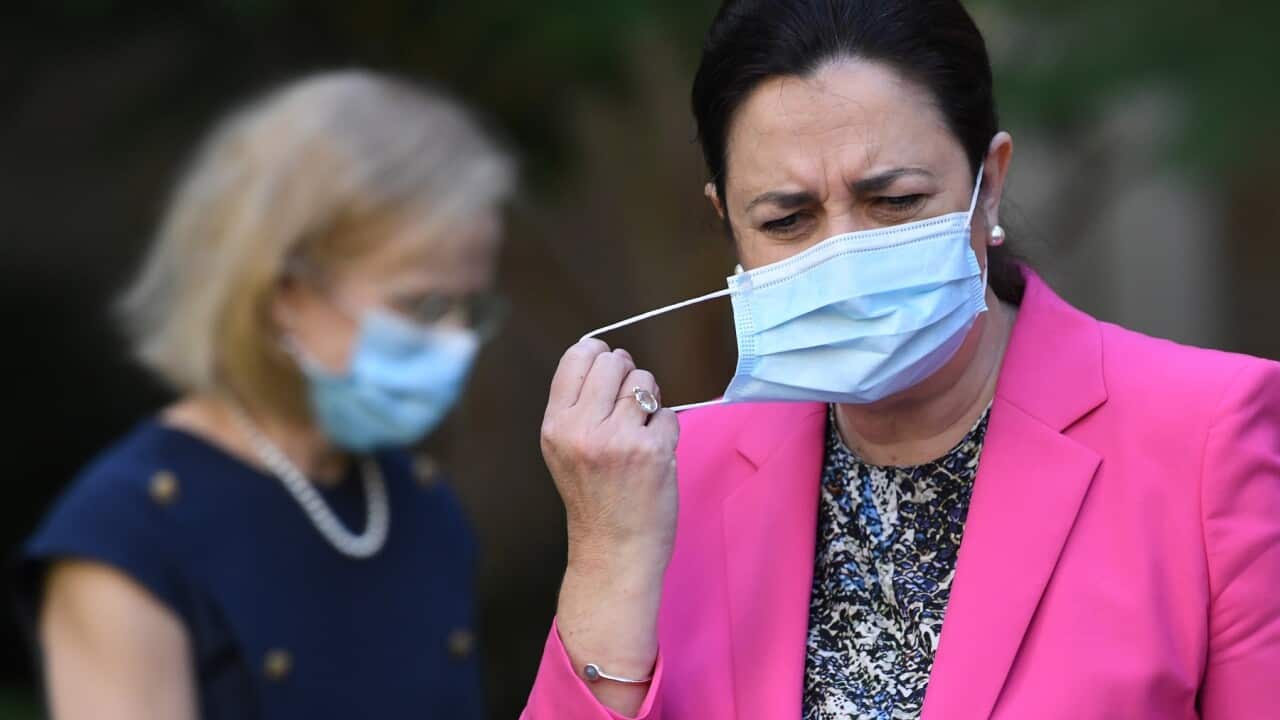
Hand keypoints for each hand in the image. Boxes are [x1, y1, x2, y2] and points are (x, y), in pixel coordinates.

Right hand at [540, 339, 679, 573]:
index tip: (608, 372)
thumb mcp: (564, 449)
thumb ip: (577, 405)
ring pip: (645, 381)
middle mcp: (582, 428)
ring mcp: (619, 438)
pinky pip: (668, 413)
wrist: (613, 551)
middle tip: (627, 406)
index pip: (577, 357)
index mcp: (555, 425)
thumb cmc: (594, 499)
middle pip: (615, 361)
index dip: (599, 355)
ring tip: (639, 431)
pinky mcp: (653, 450)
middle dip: (627, 374)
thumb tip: (604, 353)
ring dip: (649, 400)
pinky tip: (654, 455)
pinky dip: (666, 430)